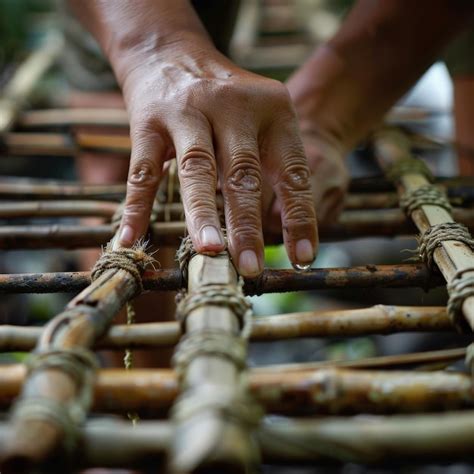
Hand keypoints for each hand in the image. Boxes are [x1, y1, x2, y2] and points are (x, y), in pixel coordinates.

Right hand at [117, 38, 316, 276]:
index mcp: (272, 110)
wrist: (173, 52)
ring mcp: (187, 113)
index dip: (298, 218)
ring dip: (202, 216)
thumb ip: (272, 162)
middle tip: (250, 268)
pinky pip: (143, 172)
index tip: (302, 258)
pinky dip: (137, 208)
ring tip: (209, 253)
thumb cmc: (226, 100)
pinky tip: (132, 239)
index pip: (292, 171)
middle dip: (246, 226)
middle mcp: (232, 107)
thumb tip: (282, 229)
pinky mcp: (147, 122)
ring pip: (196, 171)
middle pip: (242, 173)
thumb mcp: (261, 117)